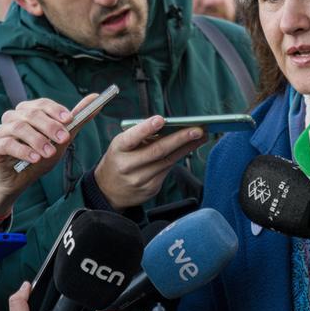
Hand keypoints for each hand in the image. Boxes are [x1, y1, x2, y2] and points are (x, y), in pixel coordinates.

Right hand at [0, 94, 99, 231]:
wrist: (20, 180)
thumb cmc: (40, 156)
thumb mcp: (61, 140)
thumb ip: (77, 120)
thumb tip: (96, 98)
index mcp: (29, 111)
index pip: (42, 104)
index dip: (55, 110)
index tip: (69, 120)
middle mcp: (13, 117)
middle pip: (31, 114)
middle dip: (50, 126)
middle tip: (64, 138)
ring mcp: (2, 131)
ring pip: (19, 128)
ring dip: (37, 140)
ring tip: (49, 153)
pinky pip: (7, 144)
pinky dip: (22, 150)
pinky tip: (34, 158)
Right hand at [93, 116, 207, 210]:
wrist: (108, 191)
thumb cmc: (119, 160)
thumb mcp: (121, 145)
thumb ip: (139, 136)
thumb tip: (168, 126)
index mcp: (118, 149)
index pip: (131, 138)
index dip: (146, 128)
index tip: (160, 119)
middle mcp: (127, 166)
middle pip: (157, 151)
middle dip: (180, 139)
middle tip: (198, 129)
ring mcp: (139, 180)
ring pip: (167, 161)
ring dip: (187, 148)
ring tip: (201, 136)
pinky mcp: (150, 189)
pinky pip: (168, 170)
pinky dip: (179, 158)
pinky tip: (190, 148)